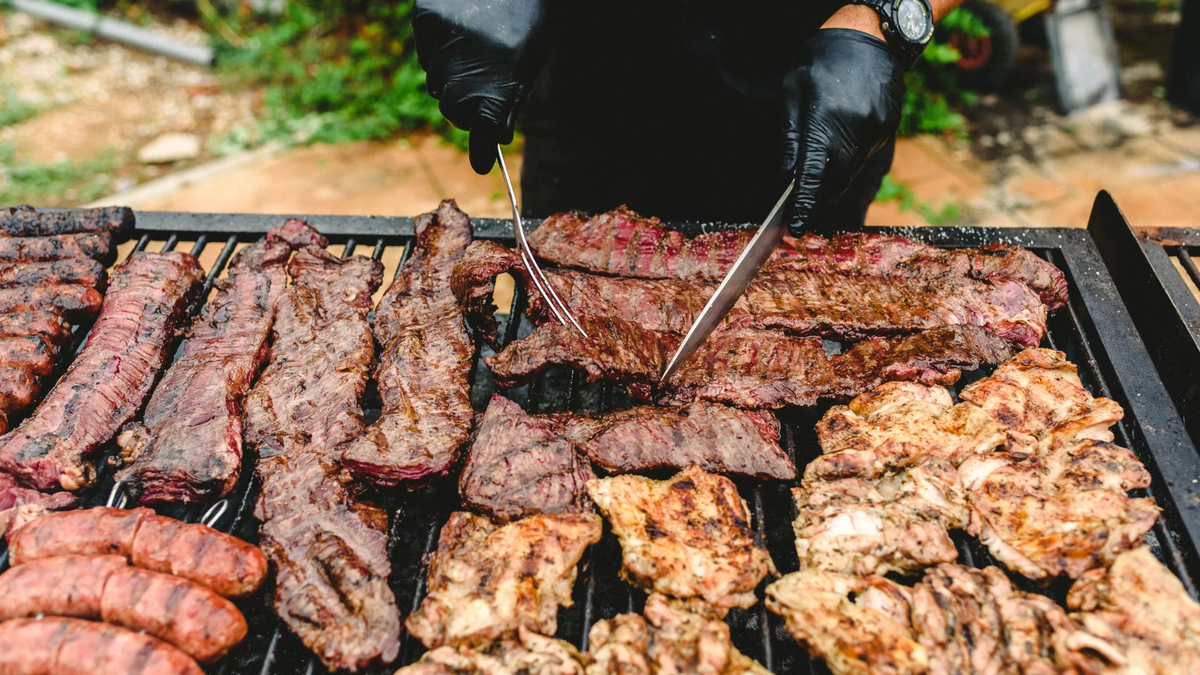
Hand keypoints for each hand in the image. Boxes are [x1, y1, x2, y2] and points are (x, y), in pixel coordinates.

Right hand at [413, 0, 550, 173]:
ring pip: (436, 81)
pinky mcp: (424, 20)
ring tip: (473, 52)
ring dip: (451, 77)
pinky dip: (439, 50)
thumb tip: (495, 136)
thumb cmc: (527, 20)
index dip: (482, 148)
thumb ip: (508, 100)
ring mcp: (440, 43)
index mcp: (498, 79)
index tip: (482, 164)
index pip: (484, 128)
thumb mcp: (528, 61)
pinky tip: (459, 33)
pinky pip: (425, 53)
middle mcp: (465, 67)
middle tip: (480, 91)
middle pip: (453, 109)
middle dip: (464, 108)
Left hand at [781, 28, 905, 234]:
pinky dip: (851, 156)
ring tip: (822, 160)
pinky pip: (866, 153)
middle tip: (806, 199)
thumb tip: (788, 173)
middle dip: (821, 194)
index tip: (796, 227)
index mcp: (824, 121)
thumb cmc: (822, 61)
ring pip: (852, 169)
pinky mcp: (888, 126)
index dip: (803, 204)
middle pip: (836, 180)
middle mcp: (853, 130)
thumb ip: (791, 136)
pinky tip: (843, 136)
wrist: (869, 36)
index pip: (811, 174)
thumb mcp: (794, 92)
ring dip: (835, 174)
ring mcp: (875, 129)